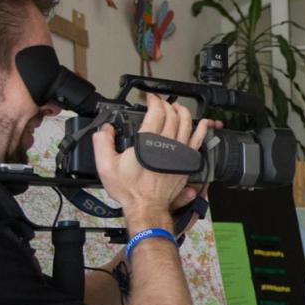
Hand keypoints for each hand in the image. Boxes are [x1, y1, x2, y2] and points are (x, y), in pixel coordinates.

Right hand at [92, 94, 214, 219]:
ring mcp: (179, 153)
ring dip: (183, 112)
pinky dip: (201, 130)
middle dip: (167, 105)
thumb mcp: (106, 165)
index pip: (156, 112)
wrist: (146, 206)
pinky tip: (202, 123)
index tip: (151, 98)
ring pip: (187, 125)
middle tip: (161, 103)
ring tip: (178, 107)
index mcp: (148, 142)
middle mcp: (167, 144)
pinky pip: (198, 141)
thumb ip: (103, 143)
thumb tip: (104, 129)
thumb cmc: (130, 189)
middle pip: (172, 116)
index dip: (154, 101)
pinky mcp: (186, 162)